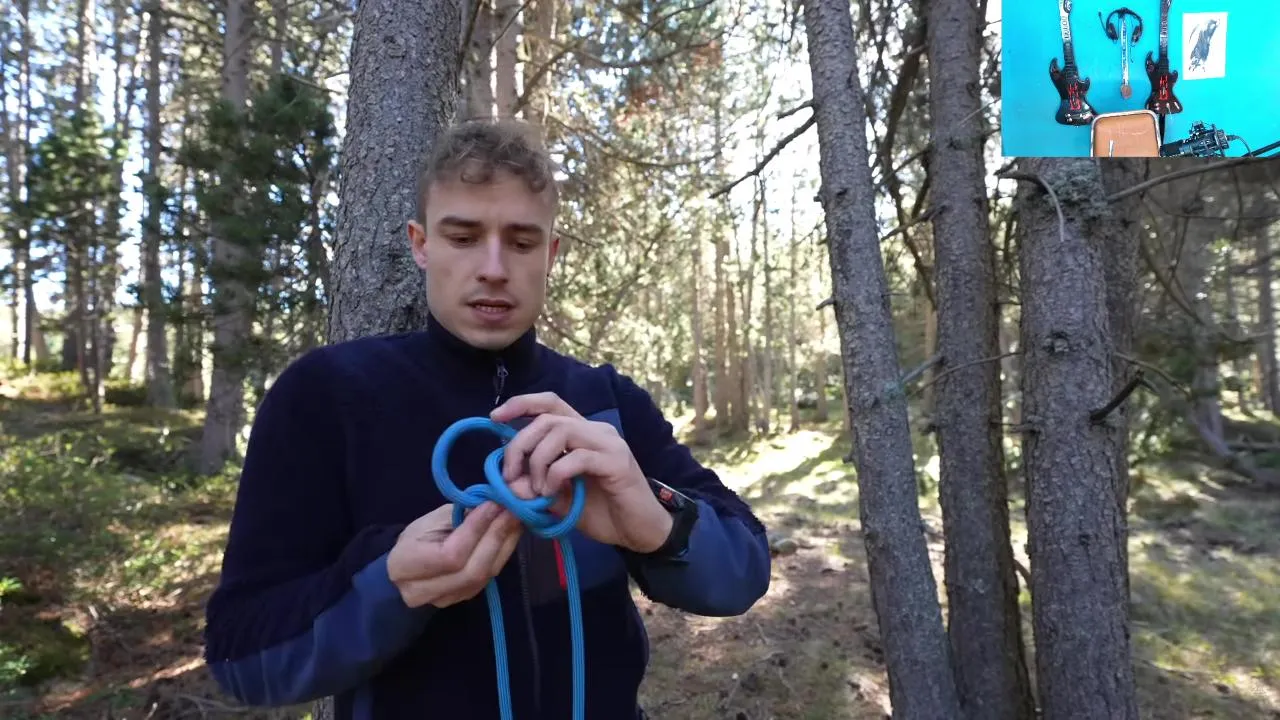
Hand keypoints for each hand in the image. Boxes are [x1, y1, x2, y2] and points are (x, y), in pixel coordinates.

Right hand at [387, 495, 525, 608]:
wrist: (407, 564)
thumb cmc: (418, 535)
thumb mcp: (433, 518)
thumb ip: (462, 514)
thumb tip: (496, 504)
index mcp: (403, 564)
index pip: (449, 555)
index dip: (475, 530)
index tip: (493, 504)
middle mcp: (420, 591)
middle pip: (471, 570)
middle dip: (496, 537)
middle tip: (513, 510)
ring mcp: (444, 600)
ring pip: (484, 576)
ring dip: (505, 545)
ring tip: (517, 518)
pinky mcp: (463, 599)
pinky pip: (489, 578)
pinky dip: (503, 554)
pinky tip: (511, 534)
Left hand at [491, 392, 672, 553]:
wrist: (640, 533)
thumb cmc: (602, 513)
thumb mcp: (559, 500)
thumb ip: (535, 488)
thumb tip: (508, 483)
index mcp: (582, 433)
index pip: (550, 403)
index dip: (521, 404)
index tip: (494, 418)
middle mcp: (596, 430)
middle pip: (547, 418)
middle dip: (519, 445)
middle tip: (509, 476)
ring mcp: (609, 444)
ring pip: (560, 432)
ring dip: (537, 460)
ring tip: (536, 489)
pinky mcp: (617, 462)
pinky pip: (577, 457)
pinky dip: (556, 474)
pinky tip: (553, 494)